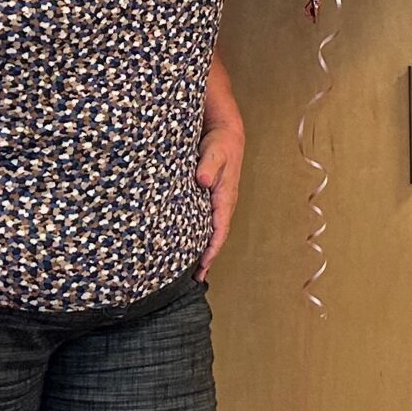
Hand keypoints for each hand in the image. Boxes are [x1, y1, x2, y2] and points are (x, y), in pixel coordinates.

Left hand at [196, 115, 244, 277]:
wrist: (224, 132)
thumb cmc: (220, 142)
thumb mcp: (215, 150)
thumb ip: (209, 165)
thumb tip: (201, 180)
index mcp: (225, 197)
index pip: (220, 228)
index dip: (212, 248)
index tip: (203, 265)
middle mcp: (222, 203)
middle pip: (216, 236)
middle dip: (207, 258)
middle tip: (195, 278)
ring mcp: (215, 202)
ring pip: (210, 230)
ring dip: (203, 249)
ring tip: (192, 270)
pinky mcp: (207, 197)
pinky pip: (204, 221)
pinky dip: (198, 235)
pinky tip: (186, 243)